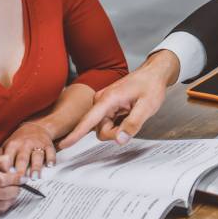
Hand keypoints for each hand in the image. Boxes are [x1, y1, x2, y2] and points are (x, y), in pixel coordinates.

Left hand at [0, 120, 55, 178]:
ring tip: (35, 176)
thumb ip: (0, 159)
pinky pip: (51, 152)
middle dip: (21, 169)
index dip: (6, 168)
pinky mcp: (48, 145)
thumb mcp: (7, 146)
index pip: (8, 158)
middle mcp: (25, 145)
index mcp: (13, 145)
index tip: (5, 178)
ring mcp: (37, 144)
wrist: (36, 128)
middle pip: (22, 158)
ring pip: (37, 156)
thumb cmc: (19, 141)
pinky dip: (51, 159)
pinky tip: (50, 166)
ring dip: (36, 166)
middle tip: (19, 180)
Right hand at [0, 154, 22, 216]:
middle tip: (20, 187)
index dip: (16, 179)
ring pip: (1, 204)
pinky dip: (4, 206)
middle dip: (16, 190)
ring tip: (13, 193)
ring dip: (12, 199)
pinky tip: (4, 200)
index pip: (2, 179)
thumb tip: (15, 169)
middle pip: (4, 193)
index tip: (24, 179)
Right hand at [60, 50, 179, 147]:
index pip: (88, 120)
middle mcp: (101, 100)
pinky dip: (119, 124)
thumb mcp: (147, 107)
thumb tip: (120, 140)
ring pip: (104, 128)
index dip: (75, 134)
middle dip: (115, 133)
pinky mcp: (106, 107)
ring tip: (132, 115)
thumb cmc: (150, 85)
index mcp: (108, 99)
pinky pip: (108, 123)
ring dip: (118, 128)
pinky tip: (129, 114)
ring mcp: (103, 103)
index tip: (64, 144)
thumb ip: (133, 124)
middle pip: (100, 129)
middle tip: (132, 124)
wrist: (154, 73)